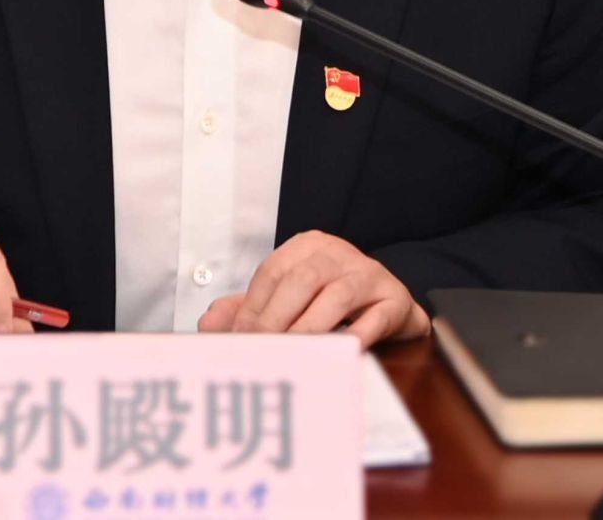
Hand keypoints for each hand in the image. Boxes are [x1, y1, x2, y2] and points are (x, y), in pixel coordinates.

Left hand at [197, 230, 429, 348]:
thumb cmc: (332, 299)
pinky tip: (339, 353)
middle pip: (302, 280)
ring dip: (311, 328)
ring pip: (337, 296)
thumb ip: (248, 308)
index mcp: (308, 246)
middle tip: (261, 349)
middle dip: (277, 318)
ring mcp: (369, 275)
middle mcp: (338, 254)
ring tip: (293, 354)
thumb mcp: (289, 297)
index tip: (239, 339)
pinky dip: (357, 335)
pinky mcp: (394, 299)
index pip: (273, 271)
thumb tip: (208, 324)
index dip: (253, 306)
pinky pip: (375, 318)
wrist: (390, 301)